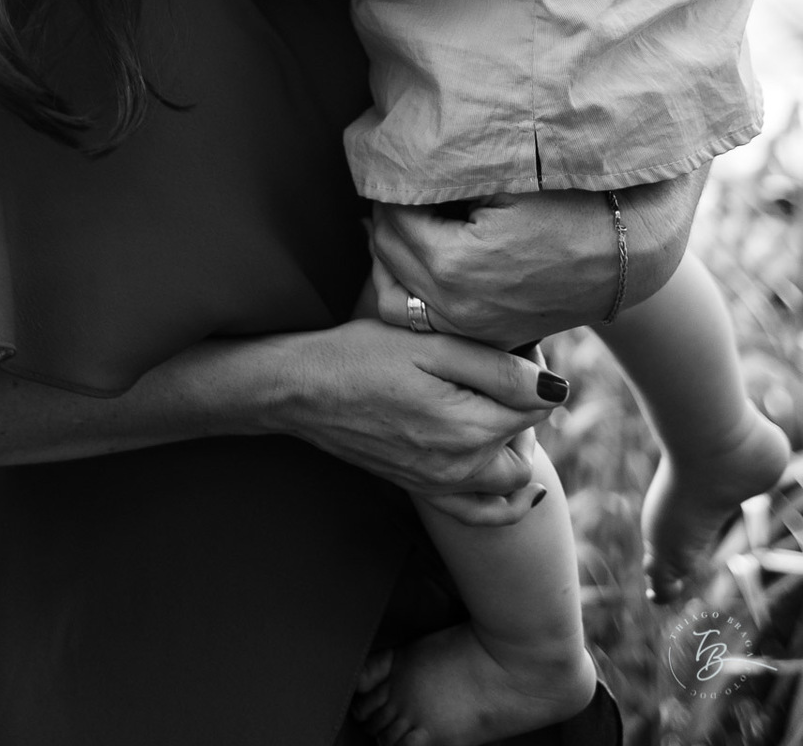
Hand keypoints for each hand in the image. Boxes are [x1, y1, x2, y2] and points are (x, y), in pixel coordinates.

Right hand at [272, 316, 567, 525]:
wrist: (304, 389)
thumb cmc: (363, 355)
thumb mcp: (431, 345)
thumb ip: (497, 367)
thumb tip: (554, 387)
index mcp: (470, 425)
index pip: (538, 402)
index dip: (535, 368)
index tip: (515, 344)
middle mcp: (462, 466)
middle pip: (529, 442)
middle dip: (530, 408)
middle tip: (506, 370)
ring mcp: (442, 484)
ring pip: (511, 479)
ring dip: (517, 446)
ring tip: (497, 407)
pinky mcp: (424, 489)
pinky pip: (480, 513)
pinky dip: (506, 505)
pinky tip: (518, 489)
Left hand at [372, 171, 705, 344]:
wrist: (629, 250)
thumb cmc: (571, 201)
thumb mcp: (505, 179)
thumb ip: (443, 176)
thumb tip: (397, 163)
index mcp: (454, 264)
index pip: (393, 216)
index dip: (389, 185)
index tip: (394, 163)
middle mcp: (456, 307)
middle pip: (388, 254)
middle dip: (385, 217)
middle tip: (394, 187)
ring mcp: (473, 330)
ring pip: (394, 300)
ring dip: (390, 258)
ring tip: (400, 223)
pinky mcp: (490, 337)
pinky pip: (426, 322)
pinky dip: (412, 290)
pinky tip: (422, 257)